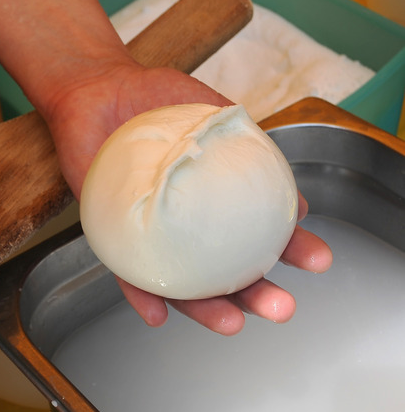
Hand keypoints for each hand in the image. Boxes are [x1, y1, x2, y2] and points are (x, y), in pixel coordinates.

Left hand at [44, 61, 332, 334]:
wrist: (96, 89)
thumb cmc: (152, 99)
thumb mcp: (208, 110)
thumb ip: (242, 141)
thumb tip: (283, 180)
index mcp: (214, 198)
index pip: (257, 230)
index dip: (289, 249)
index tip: (317, 259)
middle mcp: (185, 222)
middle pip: (225, 270)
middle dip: (257, 295)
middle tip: (281, 308)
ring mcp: (150, 231)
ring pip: (182, 282)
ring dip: (207, 308)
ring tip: (232, 323)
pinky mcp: (112, 235)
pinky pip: (127, 273)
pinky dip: (142, 296)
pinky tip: (158, 316)